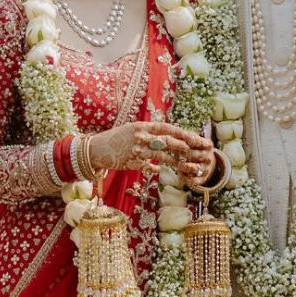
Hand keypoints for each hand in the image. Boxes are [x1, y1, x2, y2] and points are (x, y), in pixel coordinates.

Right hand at [88, 121, 212, 175]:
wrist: (95, 149)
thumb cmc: (115, 139)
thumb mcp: (132, 130)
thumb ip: (148, 134)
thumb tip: (165, 137)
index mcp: (142, 126)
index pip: (167, 128)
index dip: (182, 133)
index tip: (195, 137)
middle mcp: (141, 136)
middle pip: (168, 141)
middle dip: (187, 145)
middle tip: (200, 149)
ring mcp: (137, 150)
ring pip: (162, 155)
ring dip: (178, 159)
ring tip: (191, 164)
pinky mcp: (131, 162)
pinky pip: (148, 166)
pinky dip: (154, 168)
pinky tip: (160, 171)